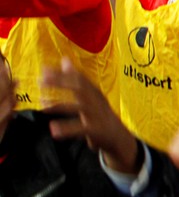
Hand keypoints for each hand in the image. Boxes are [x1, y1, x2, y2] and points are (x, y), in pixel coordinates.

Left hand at [42, 58, 139, 172]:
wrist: (119, 137)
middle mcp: (97, 101)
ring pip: (79, 107)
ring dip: (60, 105)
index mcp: (94, 92)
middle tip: (41, 82)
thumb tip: (64, 60)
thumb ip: (76, 80)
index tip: (44, 70)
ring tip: (43, 106)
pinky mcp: (96, 130)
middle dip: (61, 84)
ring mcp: (97, 115)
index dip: (62, 73)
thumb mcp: (90, 95)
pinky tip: (53, 129)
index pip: (80, 78)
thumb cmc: (100, 114)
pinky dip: (67, 129)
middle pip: (80, 89)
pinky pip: (81, 128)